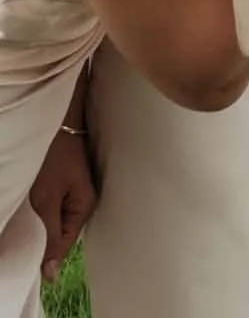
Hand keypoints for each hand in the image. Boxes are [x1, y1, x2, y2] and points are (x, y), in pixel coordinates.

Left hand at [29, 126, 96, 283]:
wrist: (55, 118)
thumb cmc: (53, 155)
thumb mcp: (47, 199)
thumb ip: (49, 236)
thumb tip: (51, 274)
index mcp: (84, 207)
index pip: (62, 245)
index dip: (42, 252)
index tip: (22, 254)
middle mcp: (81, 201)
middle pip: (58, 232)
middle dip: (40, 233)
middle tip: (23, 224)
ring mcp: (72, 190)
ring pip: (52, 218)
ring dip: (38, 219)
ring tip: (27, 211)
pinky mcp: (62, 182)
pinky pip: (50, 205)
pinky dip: (38, 207)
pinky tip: (30, 203)